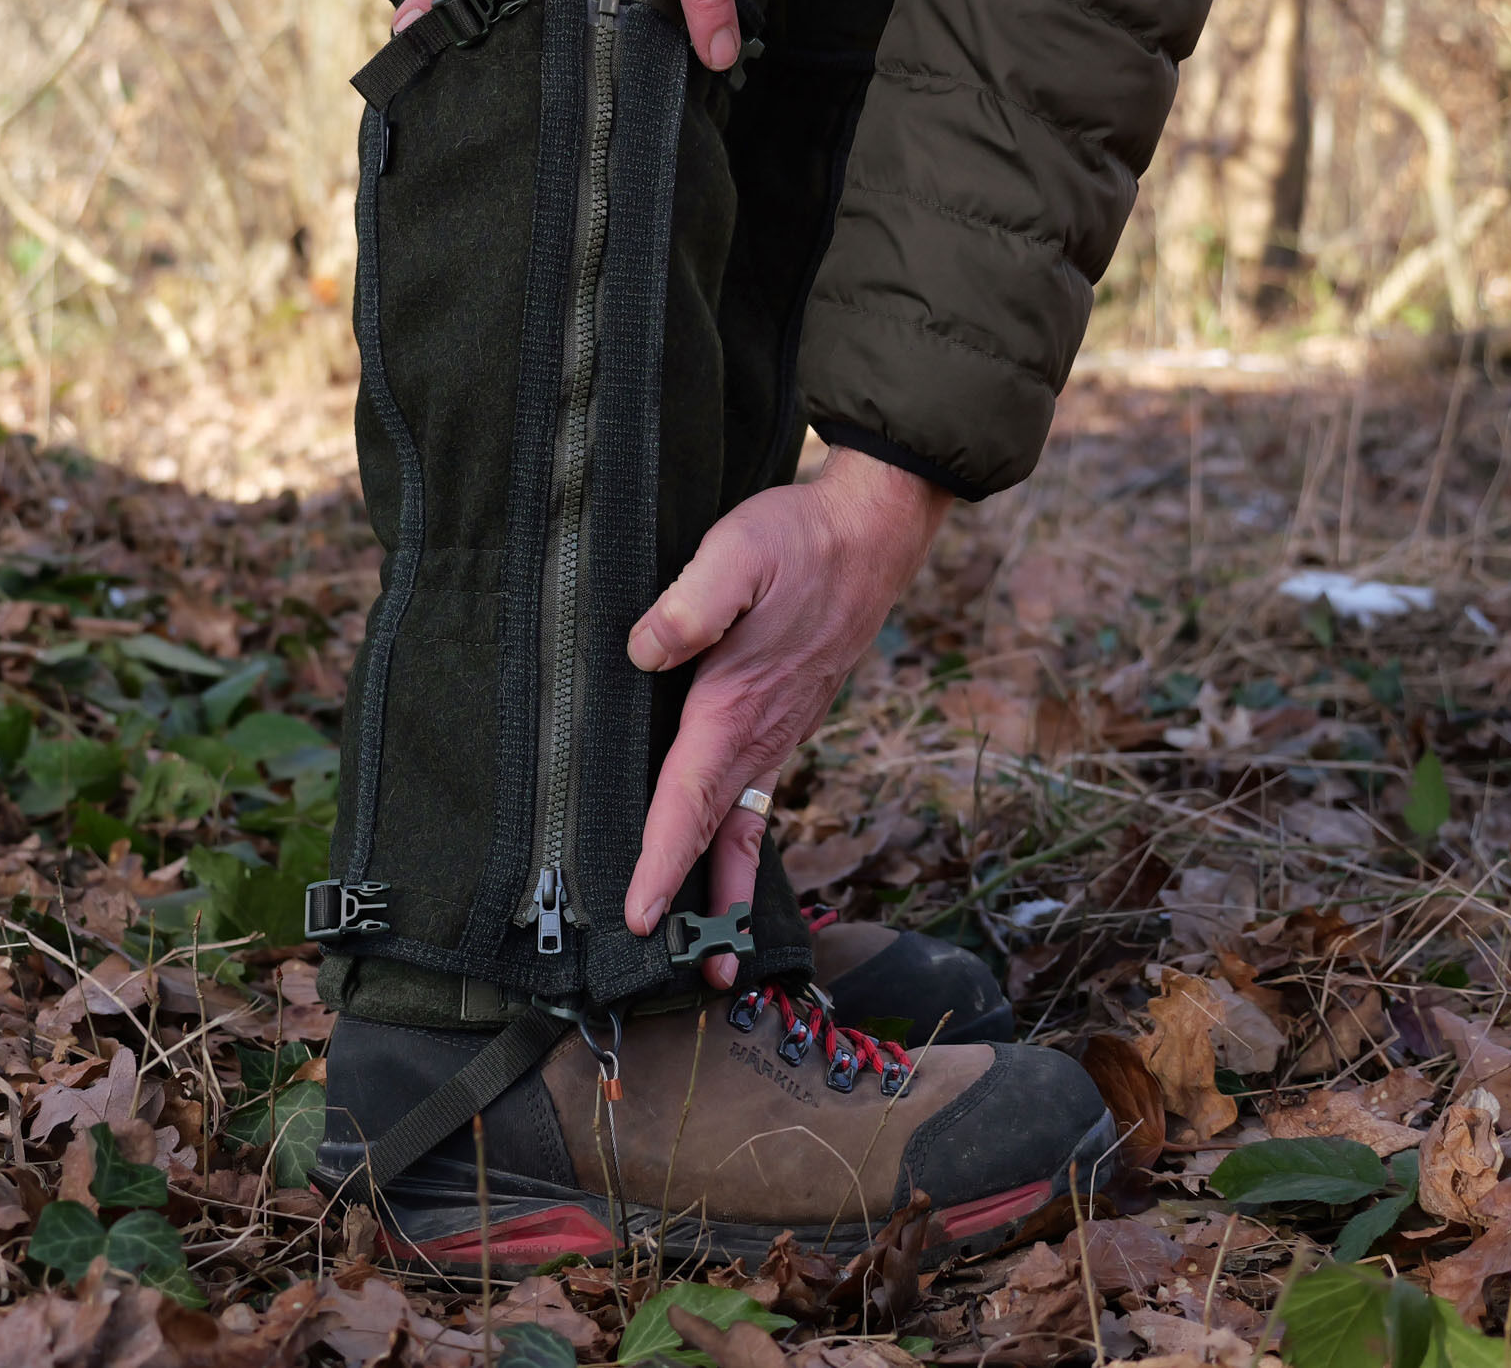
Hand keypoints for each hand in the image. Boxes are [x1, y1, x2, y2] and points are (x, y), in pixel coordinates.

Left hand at [621, 449, 950, 986]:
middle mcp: (760, 735)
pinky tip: (728, 858)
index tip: (639, 917)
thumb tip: (645, 649)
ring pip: (744, 823)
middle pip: (721, 837)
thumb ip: (691, 601)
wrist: (870, 533)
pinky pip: (756, 796)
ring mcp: (779, 733)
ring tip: (718, 948)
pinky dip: (740, 840)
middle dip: (705, 906)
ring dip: (727, 885)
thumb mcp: (736, 551)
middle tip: (701, 976)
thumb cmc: (797, 540)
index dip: (660, 863)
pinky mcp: (784, 720)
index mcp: (735, 707)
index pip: (687, 801)